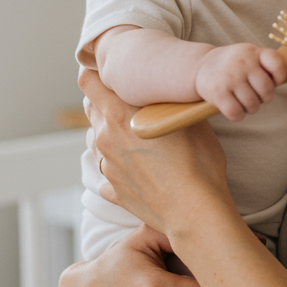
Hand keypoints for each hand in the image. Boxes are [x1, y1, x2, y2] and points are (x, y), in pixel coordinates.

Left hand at [79, 68, 236, 238]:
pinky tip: (143, 169)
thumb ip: (167, 103)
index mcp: (119, 114)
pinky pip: (110, 170)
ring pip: (100, 140)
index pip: (88, 81)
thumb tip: (167, 93)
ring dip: (114, 134)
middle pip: (92, 108)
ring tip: (143, 139)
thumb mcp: (188, 119)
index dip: (98, 75)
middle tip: (134, 105)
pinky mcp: (114, 190)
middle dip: (108, 102)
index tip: (114, 76)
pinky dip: (122, 166)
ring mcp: (107, 166)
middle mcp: (105, 138)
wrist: (196, 211)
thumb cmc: (198, 162)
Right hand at [195, 43, 286, 121]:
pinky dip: (237, 115)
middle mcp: (242, 63)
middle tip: (255, 95)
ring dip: (250, 108)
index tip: (271, 80)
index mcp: (253, 52)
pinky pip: (237, 114)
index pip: (278, 64)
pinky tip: (233, 107)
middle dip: (264, 98)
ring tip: (243, 100)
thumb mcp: (249, 56)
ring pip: (253, 105)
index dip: (279, 77)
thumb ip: (267, 64)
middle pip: (267, 91)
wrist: (200, 66)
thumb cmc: (233, 65)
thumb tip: (284, 81)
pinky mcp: (218, 93)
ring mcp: (230, 77)